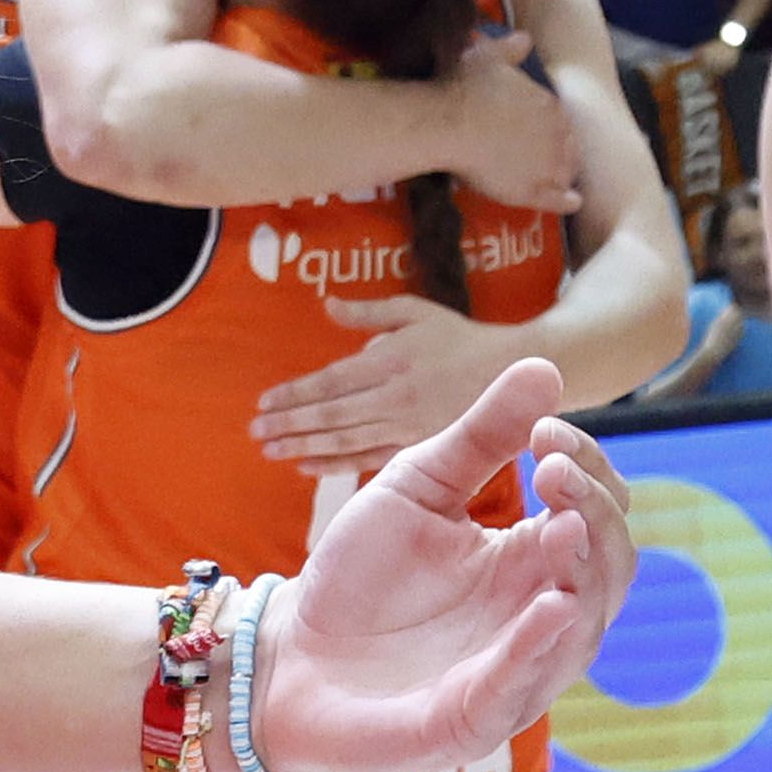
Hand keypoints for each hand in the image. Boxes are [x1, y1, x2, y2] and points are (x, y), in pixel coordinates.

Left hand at [247, 355, 635, 771]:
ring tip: (567, 520)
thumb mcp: (417, 488)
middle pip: (610, 565)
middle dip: (595, 511)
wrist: (291, 655)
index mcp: (531, 561)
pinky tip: (550, 605)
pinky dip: (541, 645)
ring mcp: (517, 671)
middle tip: (553, 464)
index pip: (597, 512)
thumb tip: (544, 368)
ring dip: (585, 573)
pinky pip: (524, 684)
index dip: (586, 469)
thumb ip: (479, 437)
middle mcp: (540, 618)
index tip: (545, 429)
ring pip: (584, 629)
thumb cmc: (359, 578)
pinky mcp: (478, 718)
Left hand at [253, 293, 521, 471]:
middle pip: (332, 415)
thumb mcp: (415, 312)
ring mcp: (407, 426)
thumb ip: (369, 312)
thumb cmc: (459, 338)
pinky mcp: (418, 446)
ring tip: (270, 450)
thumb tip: (327, 304)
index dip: (296, 394)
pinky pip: (370, 459)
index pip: (332, 381)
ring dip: (304, 446)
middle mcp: (395, 398)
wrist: (515, 374)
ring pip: (346, 441)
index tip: (264, 401)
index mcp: (391, 362)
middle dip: (290, 424)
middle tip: (255, 431)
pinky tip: (308, 466)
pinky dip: (337, 465)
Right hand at [437, 33, 576, 211]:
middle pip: (567, 146)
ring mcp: (546, 165)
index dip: (549, 126)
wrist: (446, 123)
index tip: (537, 130)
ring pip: (564, 172)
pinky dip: (567, 201)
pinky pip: (557, 200)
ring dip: (562, 174)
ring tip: (555, 180)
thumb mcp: (490, 56)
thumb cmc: (464, 87)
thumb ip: (512, 47)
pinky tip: (573, 202)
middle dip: (558, 150)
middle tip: (540, 155)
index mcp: (550, 105)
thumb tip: (526, 37)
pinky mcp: (529, 190)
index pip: (559, 119)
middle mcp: (557, 135)